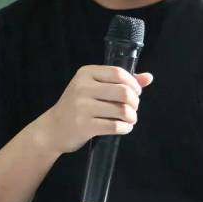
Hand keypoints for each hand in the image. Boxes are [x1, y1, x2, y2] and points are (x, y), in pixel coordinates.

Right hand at [38, 66, 153, 154]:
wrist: (53, 128)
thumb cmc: (77, 106)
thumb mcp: (94, 87)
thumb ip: (121, 81)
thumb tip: (149, 77)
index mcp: (86, 73)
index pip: (118, 73)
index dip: (133, 84)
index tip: (136, 92)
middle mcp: (83, 88)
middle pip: (123, 92)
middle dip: (135, 102)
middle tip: (133, 108)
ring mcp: (82, 107)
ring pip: (122, 110)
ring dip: (132, 117)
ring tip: (129, 119)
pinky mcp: (84, 126)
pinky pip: (115, 126)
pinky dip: (125, 128)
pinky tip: (124, 127)